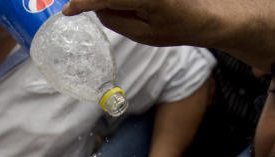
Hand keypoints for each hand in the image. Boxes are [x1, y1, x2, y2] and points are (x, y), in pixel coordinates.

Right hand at [62, 0, 208, 47]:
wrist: (207, 13)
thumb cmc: (178, 28)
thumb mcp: (144, 35)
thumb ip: (116, 20)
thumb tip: (95, 7)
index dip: (82, 3)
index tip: (67, 11)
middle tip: (76, 7)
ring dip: (104, 1)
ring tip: (102, 12)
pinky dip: (113, 1)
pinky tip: (107, 7)